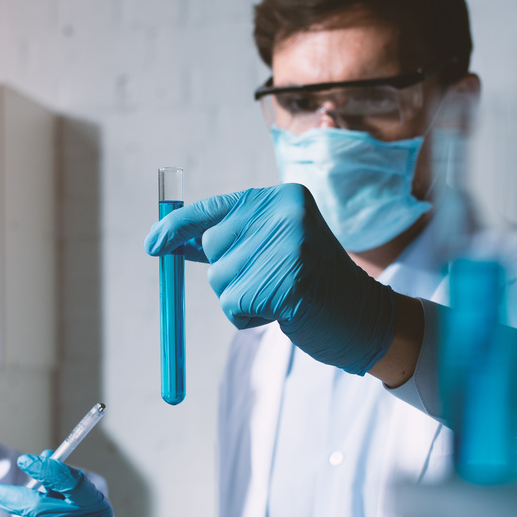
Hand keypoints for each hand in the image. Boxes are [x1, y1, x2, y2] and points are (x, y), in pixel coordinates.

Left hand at [144, 184, 397, 374]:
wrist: (364, 317)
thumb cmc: (312, 284)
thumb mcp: (274, 248)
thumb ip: (229, 240)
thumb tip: (170, 240)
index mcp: (281, 198)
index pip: (215, 208)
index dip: (177, 227)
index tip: (152, 245)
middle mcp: (284, 214)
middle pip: (212, 247)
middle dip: (227, 272)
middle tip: (269, 280)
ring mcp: (288, 247)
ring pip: (219, 280)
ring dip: (240, 298)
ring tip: (279, 295)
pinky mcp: (286, 283)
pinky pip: (233, 306)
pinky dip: (248, 317)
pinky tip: (282, 311)